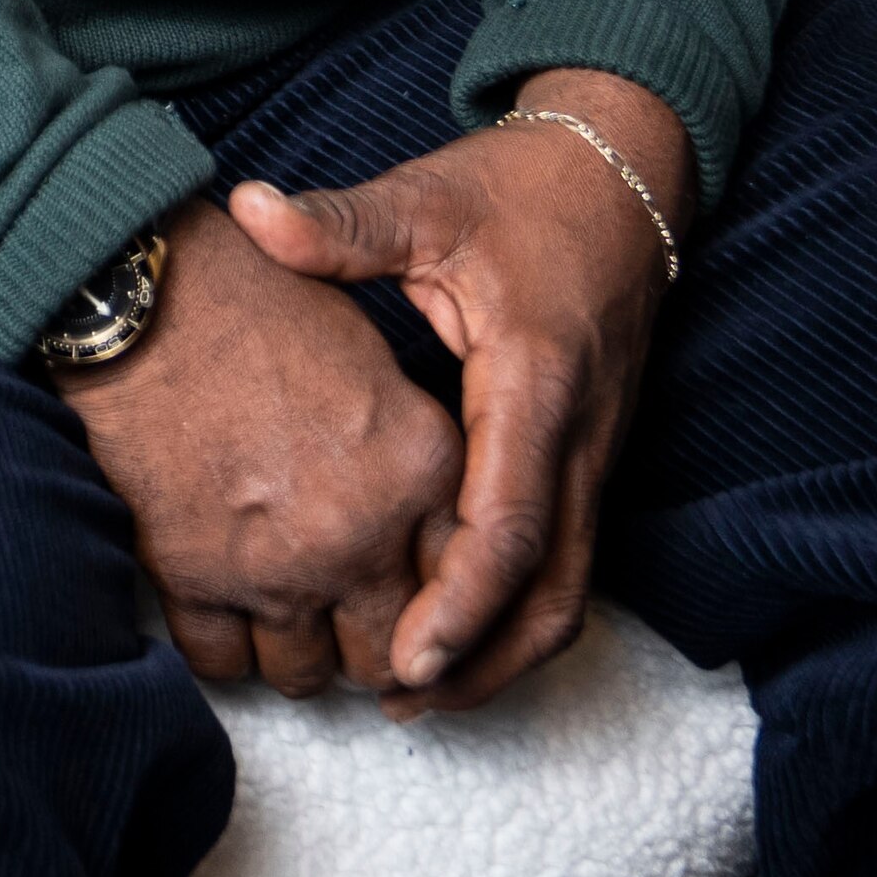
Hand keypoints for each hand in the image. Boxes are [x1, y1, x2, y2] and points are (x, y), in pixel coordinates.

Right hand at [55, 198, 467, 696]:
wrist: (144, 294)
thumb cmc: (252, 302)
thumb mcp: (369, 355)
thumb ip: (408, 454)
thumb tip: (412, 518)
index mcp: (422, 469)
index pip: (462, 586)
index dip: (435, 604)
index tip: (408, 601)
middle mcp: (362, 534)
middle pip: (390, 653)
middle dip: (364, 642)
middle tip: (340, 618)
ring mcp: (279, 567)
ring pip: (307, 674)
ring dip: (294, 651)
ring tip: (277, 613)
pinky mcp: (195, 578)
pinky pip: (222, 663)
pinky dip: (223, 648)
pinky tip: (219, 608)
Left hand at [228, 71, 687, 712]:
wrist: (626, 175)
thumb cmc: (520, 191)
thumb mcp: (430, 200)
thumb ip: (343, 224)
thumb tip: (251, 212)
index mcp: (535, 381)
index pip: (507, 522)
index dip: (458, 601)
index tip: (405, 658)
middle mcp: (577, 435)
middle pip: (551, 589)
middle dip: (483, 659)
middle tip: (397, 701)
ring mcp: (593, 454)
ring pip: (570, 590)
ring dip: (503, 651)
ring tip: (416, 693)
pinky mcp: (588, 460)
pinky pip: (566, 562)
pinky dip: (516, 612)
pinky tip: (451, 633)